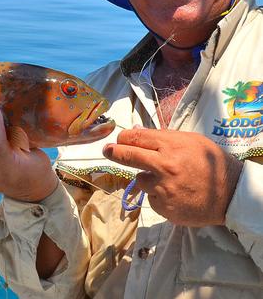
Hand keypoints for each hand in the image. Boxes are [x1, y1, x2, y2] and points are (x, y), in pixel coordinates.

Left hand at [103, 128, 243, 225]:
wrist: (232, 195)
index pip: (136, 138)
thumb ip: (163, 137)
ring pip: (139, 180)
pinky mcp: (164, 208)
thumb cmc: (212, 164)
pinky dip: (158, 196)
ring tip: (168, 180)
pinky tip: (175, 194)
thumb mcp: (192, 141)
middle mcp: (164, 167)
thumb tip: (136, 131)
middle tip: (107, 151)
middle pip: (128, 156)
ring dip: (147, 179)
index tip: (117, 140)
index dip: (123, 138)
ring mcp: (163, 189)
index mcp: (171, 147)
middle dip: (113, 152)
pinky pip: (151, 198)